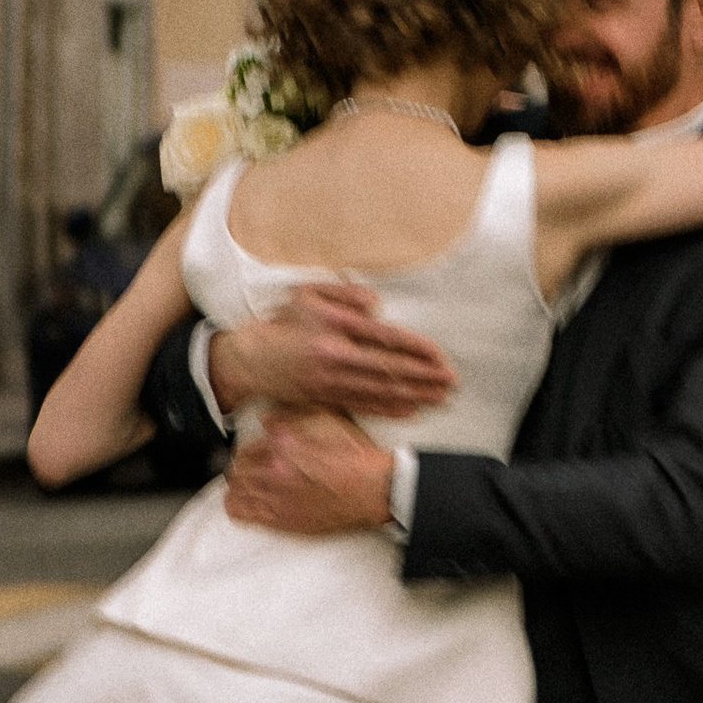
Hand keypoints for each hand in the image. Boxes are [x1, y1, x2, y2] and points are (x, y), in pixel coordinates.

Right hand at [207, 283, 454, 420]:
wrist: (250, 360)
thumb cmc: (283, 323)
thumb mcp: (309, 293)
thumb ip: (345, 293)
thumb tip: (377, 305)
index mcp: (335, 326)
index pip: (385, 338)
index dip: (416, 348)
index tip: (439, 355)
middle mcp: (336, 356)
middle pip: (389, 368)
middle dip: (424, 376)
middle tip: (452, 381)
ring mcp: (331, 381)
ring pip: (380, 389)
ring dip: (414, 395)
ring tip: (440, 398)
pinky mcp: (326, 398)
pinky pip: (364, 404)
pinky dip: (390, 408)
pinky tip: (411, 409)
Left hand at [224, 411, 397, 536]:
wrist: (374, 490)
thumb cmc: (356, 458)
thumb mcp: (329, 422)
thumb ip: (294, 418)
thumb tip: (266, 420)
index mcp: (284, 446)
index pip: (247, 448)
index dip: (248, 449)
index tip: (254, 451)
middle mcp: (275, 472)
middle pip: (238, 470)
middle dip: (240, 467)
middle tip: (246, 467)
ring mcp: (277, 498)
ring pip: (236, 492)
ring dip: (237, 487)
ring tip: (242, 485)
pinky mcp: (284, 521)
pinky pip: (247, 515)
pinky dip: (238, 508)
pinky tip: (239, 504)